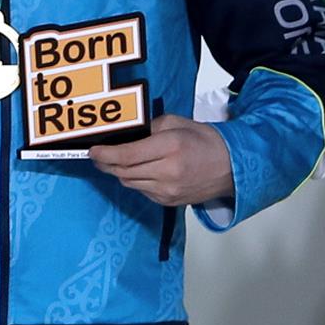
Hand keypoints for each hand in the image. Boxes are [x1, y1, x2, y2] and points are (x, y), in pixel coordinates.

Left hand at [91, 114, 232, 208]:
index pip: (127, 155)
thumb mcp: (177, 123)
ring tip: (116, 161)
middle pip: (123, 171)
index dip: (105, 154)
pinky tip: (138, 171)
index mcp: (170, 147)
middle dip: (106, 163)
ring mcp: (167, 190)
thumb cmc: (206, 142)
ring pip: (129, 182)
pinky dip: (135, 180)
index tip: (93, 151)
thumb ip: (149, 127)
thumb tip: (126, 135)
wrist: (231, 168)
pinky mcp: (168, 201)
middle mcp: (167, 172)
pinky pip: (141, 190)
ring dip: (119, 172)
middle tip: (98, 155)